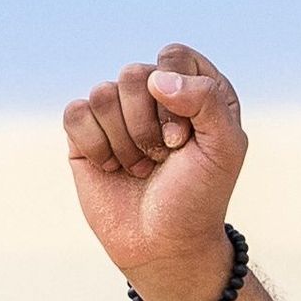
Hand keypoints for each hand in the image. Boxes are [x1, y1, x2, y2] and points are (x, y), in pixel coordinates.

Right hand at [63, 41, 251, 300]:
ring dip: (124, 141)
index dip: (176, 95)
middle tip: (163, 158)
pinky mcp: (85, 134)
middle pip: (134, 74)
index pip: (173, 57)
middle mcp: (155, 96)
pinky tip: (112, 168)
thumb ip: (208, 100)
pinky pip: (76, 113)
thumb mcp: (225, 148)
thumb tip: (156, 78)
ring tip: (140, 167)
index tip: (184, 139)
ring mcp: (117, 113)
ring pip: (103, 94)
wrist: (164, 244)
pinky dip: (95, 146)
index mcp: (194, 90)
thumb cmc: (199, 196)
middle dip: (148, 125)